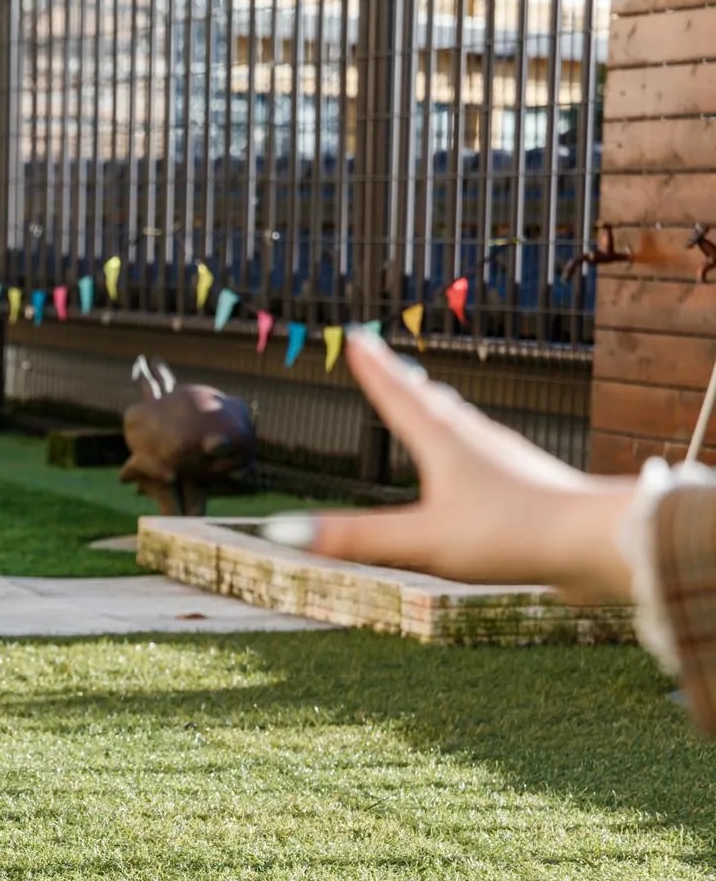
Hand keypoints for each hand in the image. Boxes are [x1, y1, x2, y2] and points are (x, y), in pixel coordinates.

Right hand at [262, 333, 637, 602]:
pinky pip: (485, 452)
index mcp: (445, 443)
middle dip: (402, 381)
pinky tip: (477, 465)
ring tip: (428, 400)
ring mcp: (506, 460)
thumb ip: (353, 539)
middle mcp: (477, 441)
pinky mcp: (527, 485)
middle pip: (431, 402)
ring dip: (436, 408)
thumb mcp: (420, 543)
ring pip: (462, 423)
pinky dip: (465, 443)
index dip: (374, 369)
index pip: (398, 396)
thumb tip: (280, 533)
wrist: (599, 540)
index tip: (357, 337)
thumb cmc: (513, 536)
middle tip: (385, 358)